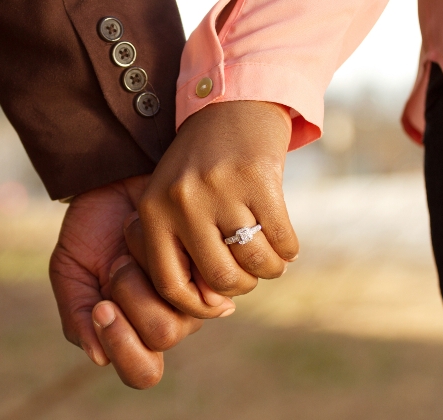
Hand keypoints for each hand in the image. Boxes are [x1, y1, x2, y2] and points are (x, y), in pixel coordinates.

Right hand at [49, 176, 233, 387]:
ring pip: (184, 304)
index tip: (101, 307)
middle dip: (131, 295)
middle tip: (118, 263)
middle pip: (162, 336)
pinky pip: (202, 274)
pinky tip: (155, 231)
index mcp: (133, 327)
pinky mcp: (210, 262)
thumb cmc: (94, 228)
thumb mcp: (71, 270)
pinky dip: (169, 250)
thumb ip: (77, 315)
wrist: (116, 178)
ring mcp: (192, 291)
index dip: (124, 348)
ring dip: (148, 271)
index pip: (143, 371)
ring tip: (135, 241)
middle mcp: (167, 315)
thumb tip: (98, 358)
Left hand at [138, 101, 299, 316]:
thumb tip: (216, 303)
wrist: (231, 106)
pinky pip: (282, 239)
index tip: (220, 306)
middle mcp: (182, 201)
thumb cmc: (200, 166)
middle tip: (250, 275)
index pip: (170, 284)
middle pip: (219, 278)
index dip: (199, 306)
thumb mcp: (174, 201)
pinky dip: (289, 250)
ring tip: (270, 260)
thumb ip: (184, 250)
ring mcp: (220, 189)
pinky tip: (285, 243)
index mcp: (154, 211)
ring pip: (254, 262)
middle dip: (242, 286)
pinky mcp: (258, 178)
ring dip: (270, 269)